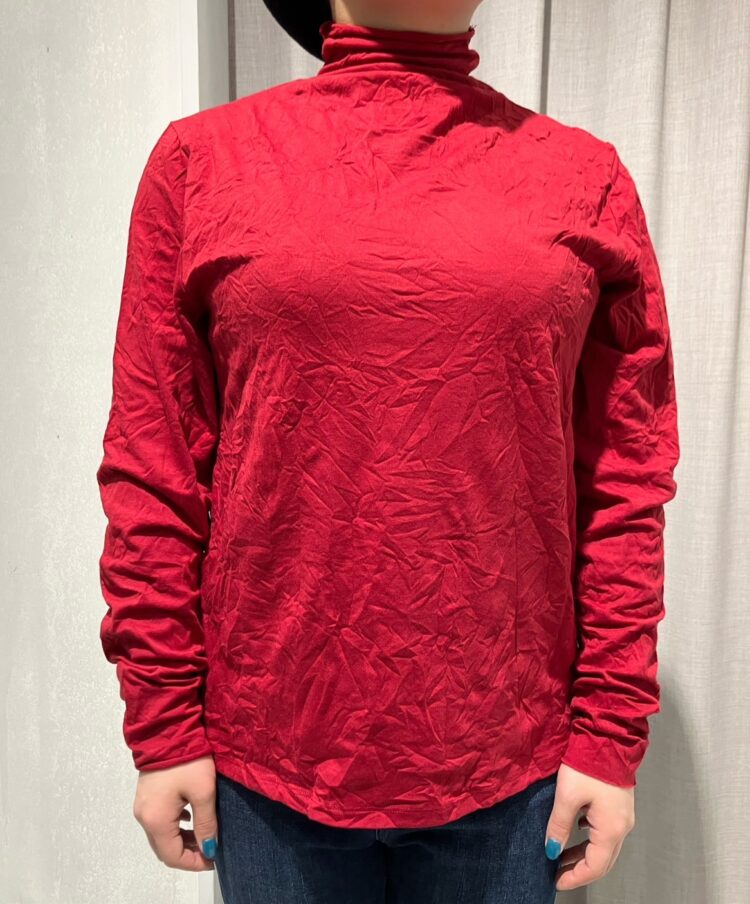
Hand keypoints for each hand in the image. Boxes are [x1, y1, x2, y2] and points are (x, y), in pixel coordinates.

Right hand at [133, 755, 218, 870]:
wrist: (169, 728)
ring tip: (205, 833)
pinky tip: (191, 816)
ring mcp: (143, 805)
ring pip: (162, 834)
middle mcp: (144, 816)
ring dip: (182, 839)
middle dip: (188, 853)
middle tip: (211, 848)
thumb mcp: (204, 792)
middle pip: (164, 848)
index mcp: (156, 820)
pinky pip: (159, 820)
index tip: (214, 860)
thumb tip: (209, 848)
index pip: (172, 856)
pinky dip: (175, 825)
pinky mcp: (146, 794)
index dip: (194, 863)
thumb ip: (206, 824)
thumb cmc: (188, 760)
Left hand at [544, 763, 634, 890]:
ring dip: (585, 854)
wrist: (608, 736)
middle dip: (580, 869)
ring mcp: (623, 815)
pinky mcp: (619, 804)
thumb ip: (559, 825)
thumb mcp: (567, 796)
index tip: (556, 881)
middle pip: (603, 860)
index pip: (595, 867)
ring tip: (561, 855)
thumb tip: (551, 850)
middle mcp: (622, 827)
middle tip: (558, 872)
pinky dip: (590, 839)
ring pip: (605, 846)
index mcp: (611, 829)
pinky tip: (575, 831)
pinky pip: (606, 831)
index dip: (575, 877)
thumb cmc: (588, 765)